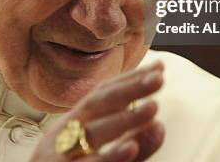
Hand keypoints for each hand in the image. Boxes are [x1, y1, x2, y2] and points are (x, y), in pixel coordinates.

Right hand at [30, 61, 164, 161]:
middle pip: (96, 104)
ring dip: (123, 119)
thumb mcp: (105, 158)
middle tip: (158, 79)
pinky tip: (130, 148)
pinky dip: (110, 157)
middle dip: (128, 89)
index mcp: (73, 124)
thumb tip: (159, 126)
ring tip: (152, 108)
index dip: (129, 79)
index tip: (158, 67)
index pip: (101, 94)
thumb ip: (135, 146)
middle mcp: (63, 134)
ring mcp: (60, 155)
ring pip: (92, 133)